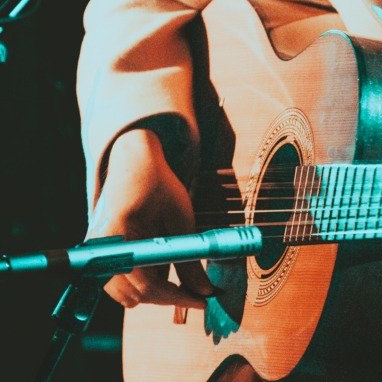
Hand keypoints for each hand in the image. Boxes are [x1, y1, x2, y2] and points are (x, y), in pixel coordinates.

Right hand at [86, 128, 214, 308]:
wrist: (133, 162)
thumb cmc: (157, 182)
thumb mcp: (180, 217)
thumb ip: (189, 257)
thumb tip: (203, 290)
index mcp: (120, 233)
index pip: (146, 283)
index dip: (176, 296)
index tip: (201, 301)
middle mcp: (101, 246)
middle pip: (134, 294)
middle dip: (167, 296)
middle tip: (196, 292)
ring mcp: (96, 251)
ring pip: (125, 294)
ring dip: (153, 291)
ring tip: (179, 273)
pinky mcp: (99, 253)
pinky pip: (119, 282)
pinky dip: (141, 280)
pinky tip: (160, 264)